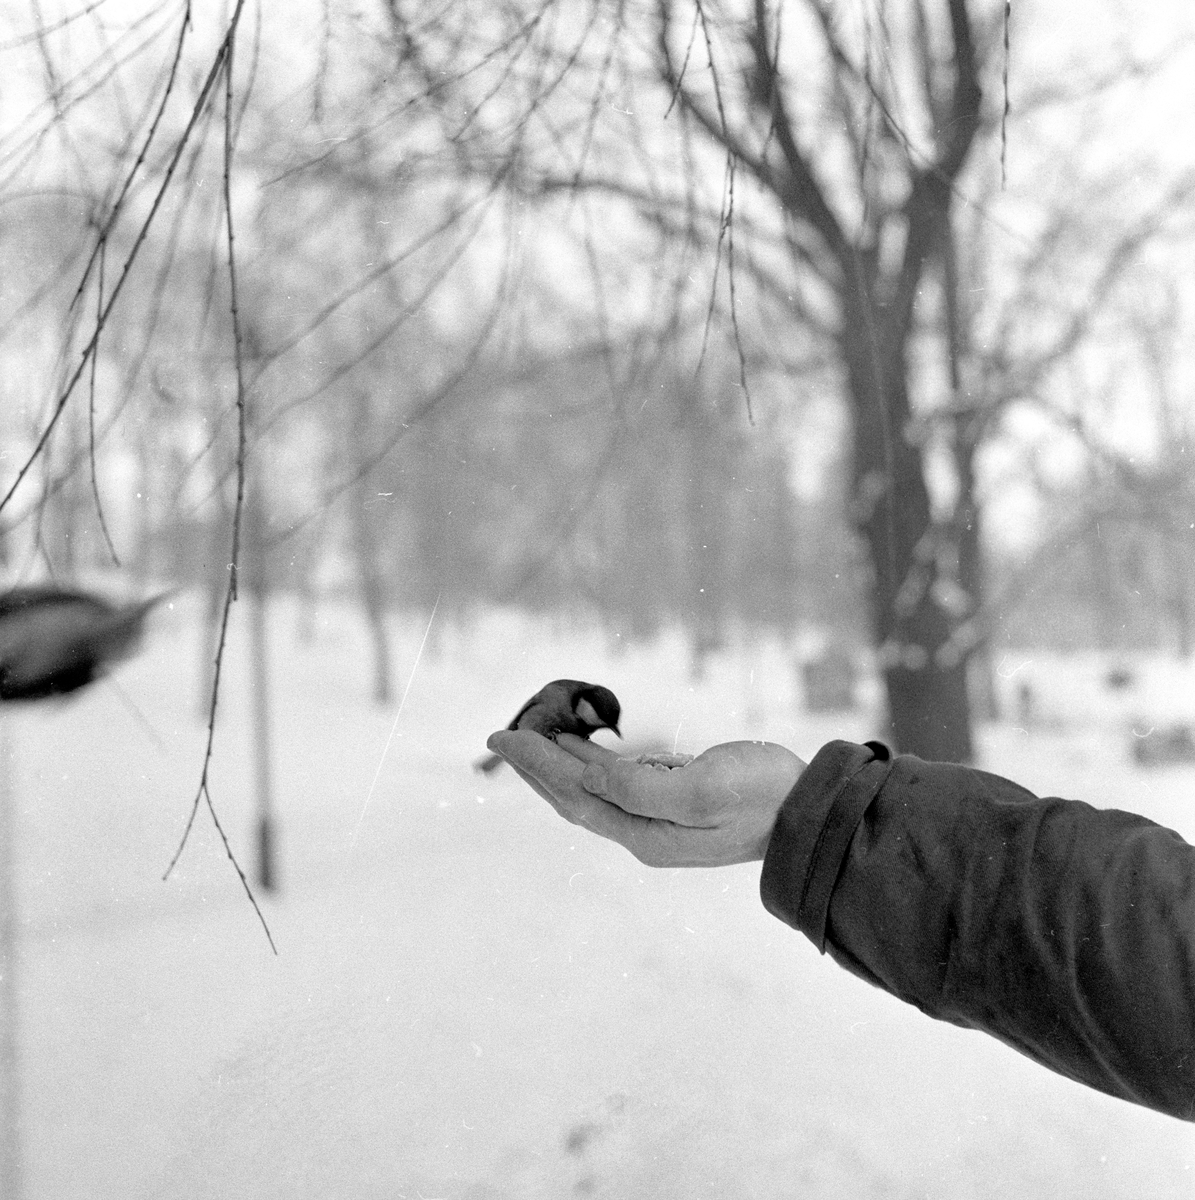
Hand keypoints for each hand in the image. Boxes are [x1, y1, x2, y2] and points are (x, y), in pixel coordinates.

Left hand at [485, 730, 805, 866]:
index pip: (574, 793)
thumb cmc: (762, 794)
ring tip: (530, 737)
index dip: (535, 764)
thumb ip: (640, 787)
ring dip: (557, 765)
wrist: (807, 814)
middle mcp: (643, 832)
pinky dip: (590, 764)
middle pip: (573, 796)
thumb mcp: (703, 789)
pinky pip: (615, 785)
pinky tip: (582, 747)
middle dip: (535, 766)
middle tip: (500, 736)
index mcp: (645, 831)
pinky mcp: (672, 807)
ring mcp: (657, 823)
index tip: (502, 736)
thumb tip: (588, 773)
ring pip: (591, 790)